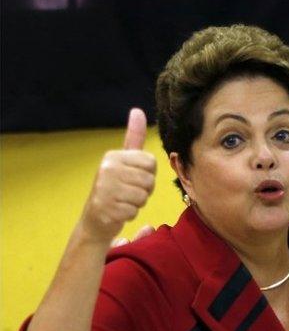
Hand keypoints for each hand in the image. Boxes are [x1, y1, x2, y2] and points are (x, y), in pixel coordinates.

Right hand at [80, 109, 156, 244]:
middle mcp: (108, 169)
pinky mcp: (107, 207)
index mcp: (114, 156)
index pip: (151, 162)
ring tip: (123, 201)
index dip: (148, 174)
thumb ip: (133, 138)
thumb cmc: (116, 188)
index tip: (133, 178)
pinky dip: (130, 214)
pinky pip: (135, 210)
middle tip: (128, 192)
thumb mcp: (124, 161)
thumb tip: (138, 110)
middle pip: (149, 179)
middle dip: (144, 190)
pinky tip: (118, 212)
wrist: (95, 220)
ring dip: (138, 203)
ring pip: (144, 195)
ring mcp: (106, 188)